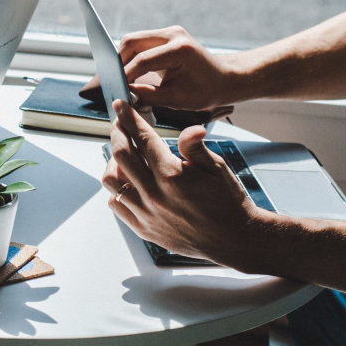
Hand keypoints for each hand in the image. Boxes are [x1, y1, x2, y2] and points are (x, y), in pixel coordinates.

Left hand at [102, 100, 260, 264]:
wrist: (233, 239)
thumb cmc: (227, 201)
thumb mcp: (217, 168)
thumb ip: (195, 147)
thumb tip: (191, 128)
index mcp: (172, 175)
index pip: (142, 138)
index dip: (129, 118)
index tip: (121, 106)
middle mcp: (154, 195)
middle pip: (120, 155)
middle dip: (117, 133)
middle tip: (120, 124)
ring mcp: (146, 213)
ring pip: (111, 180)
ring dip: (113, 162)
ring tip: (124, 154)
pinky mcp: (143, 228)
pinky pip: (116, 204)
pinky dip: (117, 189)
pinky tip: (129, 181)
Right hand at [119, 26, 236, 109]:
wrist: (225, 78)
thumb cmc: (206, 90)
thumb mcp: (176, 99)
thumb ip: (148, 96)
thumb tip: (125, 95)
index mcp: (179, 50)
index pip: (142, 60)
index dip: (125, 75)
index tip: (116, 89)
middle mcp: (173, 35)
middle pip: (132, 41)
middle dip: (119, 61)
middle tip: (114, 81)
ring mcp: (170, 32)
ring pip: (134, 40)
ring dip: (124, 57)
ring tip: (122, 77)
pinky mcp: (167, 35)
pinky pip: (142, 42)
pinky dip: (133, 56)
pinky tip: (131, 71)